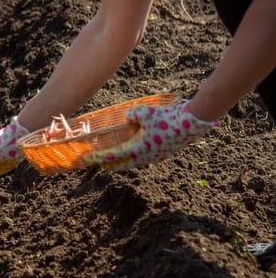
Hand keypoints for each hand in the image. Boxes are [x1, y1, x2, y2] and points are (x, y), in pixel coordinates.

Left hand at [83, 101, 217, 170]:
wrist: (192, 124)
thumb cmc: (167, 118)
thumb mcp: (145, 112)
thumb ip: (133, 114)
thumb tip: (129, 117)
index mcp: (137, 150)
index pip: (112, 156)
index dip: (97, 157)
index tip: (86, 159)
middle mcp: (145, 157)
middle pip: (122, 165)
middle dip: (109, 164)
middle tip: (99, 161)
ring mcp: (155, 157)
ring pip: (134, 162)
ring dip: (123, 161)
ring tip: (115, 157)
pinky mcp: (164, 153)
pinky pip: (144, 158)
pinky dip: (135, 156)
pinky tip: (135, 149)